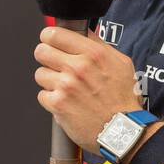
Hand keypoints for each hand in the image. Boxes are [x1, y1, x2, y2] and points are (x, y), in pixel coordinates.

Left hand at [34, 25, 142, 150]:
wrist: (122, 130)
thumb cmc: (123, 98)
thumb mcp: (121, 63)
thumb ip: (100, 46)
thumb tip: (84, 32)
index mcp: (93, 53)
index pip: (55, 34)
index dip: (50, 37)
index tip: (51, 41)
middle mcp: (77, 67)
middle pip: (41, 51)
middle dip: (46, 57)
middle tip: (55, 65)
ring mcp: (66, 86)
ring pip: (40, 73)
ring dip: (50, 80)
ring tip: (65, 88)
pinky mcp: (57, 104)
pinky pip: (42, 95)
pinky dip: (51, 100)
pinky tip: (65, 103)